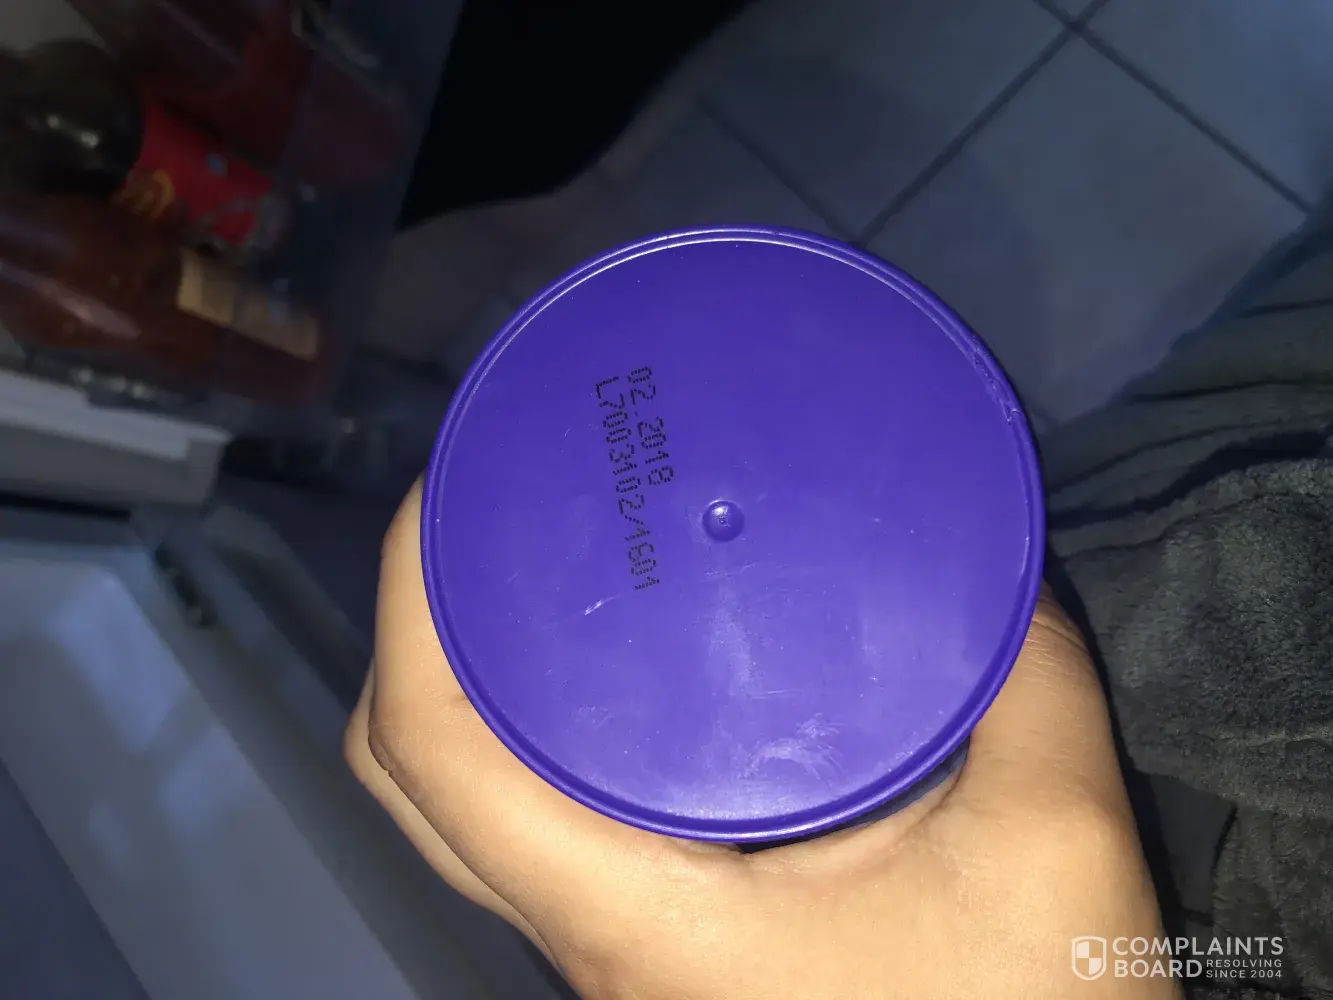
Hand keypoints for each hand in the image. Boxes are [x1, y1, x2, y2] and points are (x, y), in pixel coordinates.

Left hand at [346, 482, 1177, 998]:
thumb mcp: (1052, 844)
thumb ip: (1026, 680)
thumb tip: (987, 556)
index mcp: (638, 916)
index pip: (439, 755)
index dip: (406, 610)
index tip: (442, 493)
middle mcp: (591, 934)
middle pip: (417, 781)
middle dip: (420, 635)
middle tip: (491, 515)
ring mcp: (611, 945)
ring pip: (467, 811)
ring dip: (470, 685)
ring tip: (538, 569)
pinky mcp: (649, 942)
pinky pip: (535, 826)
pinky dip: (531, 733)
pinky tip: (615, 669)